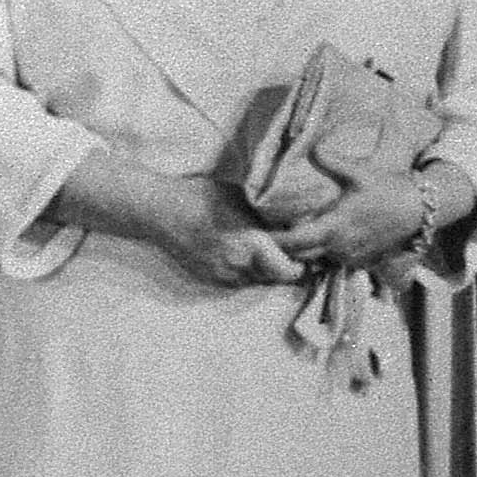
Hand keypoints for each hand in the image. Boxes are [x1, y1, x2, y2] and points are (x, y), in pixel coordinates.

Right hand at [100, 161, 299, 288]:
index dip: (306, 258)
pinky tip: (248, 254)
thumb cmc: (203, 195)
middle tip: (301, 252)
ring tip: (276, 251)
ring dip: (271, 270)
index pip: (292, 265)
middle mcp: (241, 266)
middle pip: (280, 278)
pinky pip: (242, 281)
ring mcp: (225, 276)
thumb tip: (295, 217)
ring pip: (261, 281)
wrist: (162, 211)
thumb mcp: (242, 196)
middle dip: (292, 267)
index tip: (314, 248)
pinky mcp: (213, 279)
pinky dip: (251, 271)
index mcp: (252, 243)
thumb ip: (269, 213)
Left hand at [268, 155, 465, 276]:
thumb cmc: (388, 188)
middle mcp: (340, 246)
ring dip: (307, 252)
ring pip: (319, 259)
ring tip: (292, 239)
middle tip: (269, 239)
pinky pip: (336, 261)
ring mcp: (352, 256)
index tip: (258, 237)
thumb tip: (314, 148)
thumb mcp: (360, 172)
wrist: (418, 209)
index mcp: (335, 226)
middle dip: (286, 249)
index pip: (297, 241)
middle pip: (303, 255)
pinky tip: (323, 240)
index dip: (276, 242)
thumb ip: (334, 161)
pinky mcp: (362, 260)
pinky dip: (326, 253)